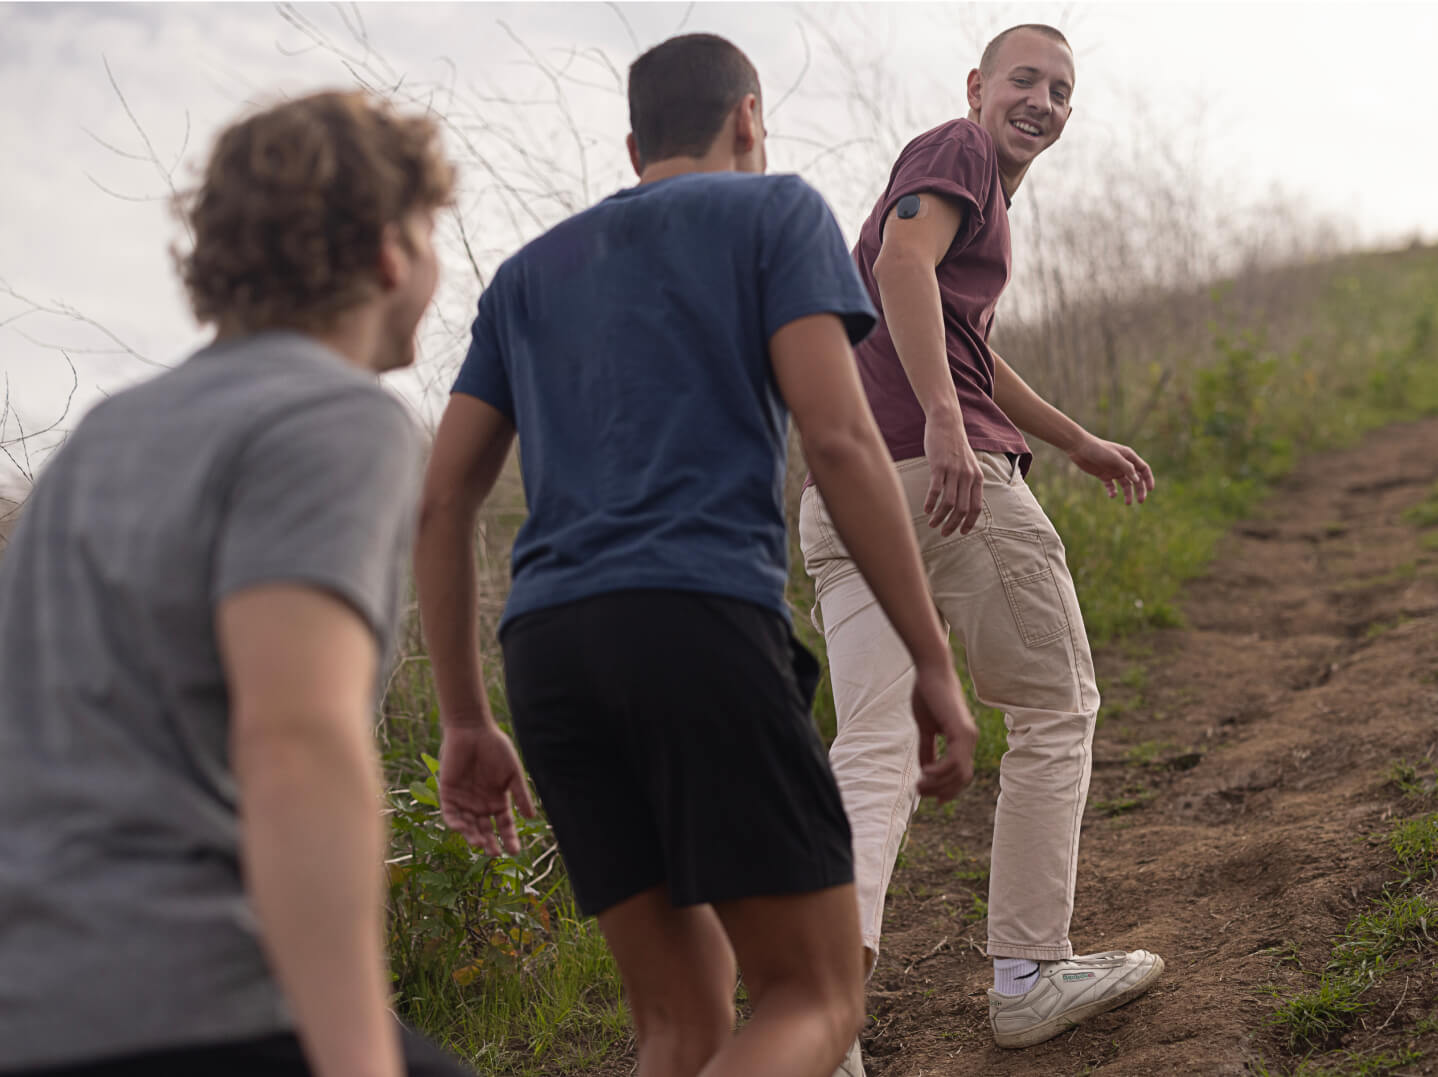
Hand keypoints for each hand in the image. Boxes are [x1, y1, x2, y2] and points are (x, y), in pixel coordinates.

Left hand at [438, 724, 536, 855]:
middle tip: (494, 853)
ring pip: (467, 825)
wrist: (472, 730)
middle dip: (489, 843)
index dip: (509, 838)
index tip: (515, 851)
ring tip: (480, 843)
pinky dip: (455, 823)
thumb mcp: (512, 773)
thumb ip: (520, 794)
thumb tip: (531, 817)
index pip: (504, 825)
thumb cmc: (496, 748)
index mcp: (497, 800)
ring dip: (473, 836)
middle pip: (485, 830)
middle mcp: (480, 804)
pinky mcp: (447, 793)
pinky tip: (463, 828)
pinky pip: (449, 814)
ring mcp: (463, 800)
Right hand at [910, 662, 978, 801]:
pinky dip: (939, 771)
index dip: (947, 788)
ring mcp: (968, 736)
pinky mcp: (961, 731)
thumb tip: (924, 769)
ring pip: (959, 774)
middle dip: (941, 790)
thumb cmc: (928, 694)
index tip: (927, 795)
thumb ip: (926, 748)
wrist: (931, 671)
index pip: (961, 774)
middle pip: (962, 779)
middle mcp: (970, 740)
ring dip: (938, 784)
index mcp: (963, 739)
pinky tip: (924, 771)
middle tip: (919, 791)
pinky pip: (954, 761)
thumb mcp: (925, 727)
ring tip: (919, 784)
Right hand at [923, 407, 983, 534]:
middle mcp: (967, 476)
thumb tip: (963, 503)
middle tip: (944, 532)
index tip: (962, 532)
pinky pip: (935, 490)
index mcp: (977, 477)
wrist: (946, 424)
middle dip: (953, 525)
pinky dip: (930, 503)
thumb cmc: (955, 446)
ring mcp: (953, 471)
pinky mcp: (939, 466)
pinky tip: (926, 509)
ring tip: (932, 524)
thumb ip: (968, 482)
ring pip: (948, 503)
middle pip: (962, 508)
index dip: (969, 522)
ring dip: (940, 517)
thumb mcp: (968, 464)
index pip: (976, 507)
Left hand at [1067, 435, 1154, 504]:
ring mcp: (1113, 470)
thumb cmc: (1098, 450)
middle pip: (1136, 479)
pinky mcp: (1103, 475)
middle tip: (1140, 501)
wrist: (1079, 448)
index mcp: (1128, 457)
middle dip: (1140, 490)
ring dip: (1128, 493)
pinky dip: (1113, 491)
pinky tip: (1112, 495)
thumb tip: (1137, 480)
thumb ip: (1127, 468)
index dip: (1148, 479)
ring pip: (1125, 484)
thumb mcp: (1114, 458)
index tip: (1150, 490)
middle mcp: (1123, 464)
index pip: (1143, 469)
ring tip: (1127, 503)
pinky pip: (1111, 486)